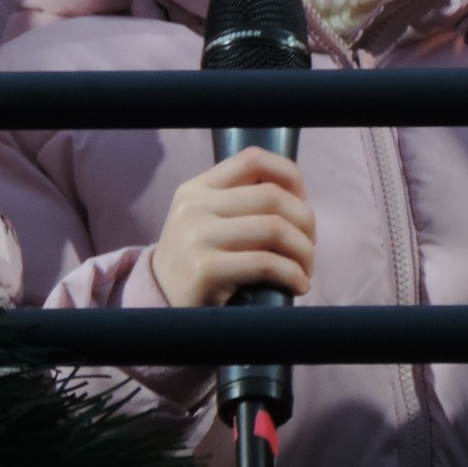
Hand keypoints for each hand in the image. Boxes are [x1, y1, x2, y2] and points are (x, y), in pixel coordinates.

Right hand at [149, 148, 315, 308]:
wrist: (159, 306)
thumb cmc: (197, 262)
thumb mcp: (206, 222)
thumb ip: (240, 203)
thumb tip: (298, 199)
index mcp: (197, 189)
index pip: (252, 160)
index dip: (290, 175)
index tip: (303, 201)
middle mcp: (194, 207)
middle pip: (272, 197)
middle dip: (304, 222)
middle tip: (308, 247)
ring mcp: (197, 237)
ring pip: (274, 229)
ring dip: (303, 251)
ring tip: (305, 269)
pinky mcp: (205, 270)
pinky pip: (266, 263)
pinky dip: (293, 274)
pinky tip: (298, 285)